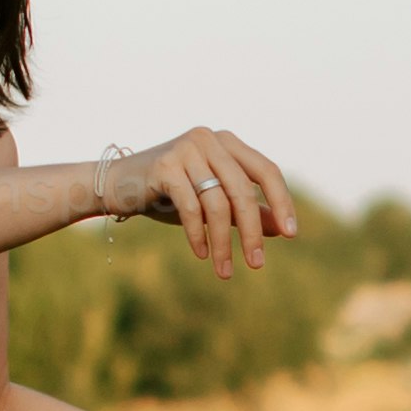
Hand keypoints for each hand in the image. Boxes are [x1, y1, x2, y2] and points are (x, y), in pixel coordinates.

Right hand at [115, 127, 301, 279]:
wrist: (118, 186)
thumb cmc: (169, 193)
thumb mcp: (213, 202)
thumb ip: (248, 211)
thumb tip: (283, 229)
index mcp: (228, 143)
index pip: (267, 171)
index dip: (282, 202)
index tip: (292, 235)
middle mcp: (210, 140)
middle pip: (243, 191)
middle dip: (252, 232)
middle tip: (256, 264)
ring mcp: (187, 149)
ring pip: (217, 203)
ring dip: (223, 243)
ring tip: (225, 271)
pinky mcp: (165, 165)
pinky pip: (191, 207)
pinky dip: (198, 234)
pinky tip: (201, 254)